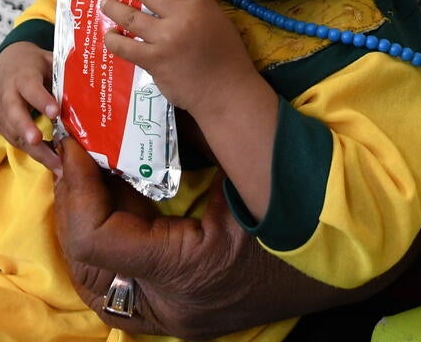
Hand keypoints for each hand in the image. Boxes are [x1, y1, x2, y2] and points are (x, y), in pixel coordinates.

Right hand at [0, 41, 60, 171]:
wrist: (6, 65)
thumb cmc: (34, 65)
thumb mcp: (48, 62)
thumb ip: (62, 75)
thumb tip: (90, 90)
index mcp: (22, 76)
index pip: (30, 87)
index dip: (41, 100)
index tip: (55, 112)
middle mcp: (7, 93)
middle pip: (13, 112)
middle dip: (25, 127)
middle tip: (37, 140)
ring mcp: (0, 110)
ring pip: (13, 132)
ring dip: (34, 149)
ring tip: (56, 164)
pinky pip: (14, 141)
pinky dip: (32, 152)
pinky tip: (51, 161)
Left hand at [55, 136, 414, 337]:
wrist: (349, 261)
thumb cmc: (302, 209)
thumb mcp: (245, 172)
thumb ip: (193, 144)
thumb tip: (138, 107)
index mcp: (188, 273)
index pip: (97, 240)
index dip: (77, 189)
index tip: (74, 146)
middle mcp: (173, 307)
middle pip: (85, 266)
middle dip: (70, 207)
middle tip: (72, 157)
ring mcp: (175, 315)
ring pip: (96, 281)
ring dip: (84, 226)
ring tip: (86, 175)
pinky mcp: (179, 309)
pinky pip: (122, 282)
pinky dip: (109, 241)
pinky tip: (115, 199)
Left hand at [102, 0, 254, 113]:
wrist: (226, 93)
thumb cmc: (226, 57)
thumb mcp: (217, 20)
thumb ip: (195, 5)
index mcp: (201, 3)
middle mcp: (182, 16)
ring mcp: (165, 39)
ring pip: (129, 16)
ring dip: (113, 7)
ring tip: (107, 4)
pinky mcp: (153, 61)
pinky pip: (124, 46)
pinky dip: (113, 39)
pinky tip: (110, 36)